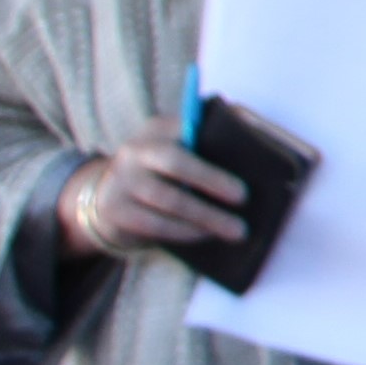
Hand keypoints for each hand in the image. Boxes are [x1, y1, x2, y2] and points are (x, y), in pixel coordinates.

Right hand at [59, 137, 244, 255]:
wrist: (110, 194)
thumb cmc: (163, 171)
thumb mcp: (178, 149)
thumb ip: (207, 142)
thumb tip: (255, 138)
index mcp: (157, 130)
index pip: (187, 129)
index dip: (213, 136)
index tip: (243, 152)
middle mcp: (135, 151)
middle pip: (175, 163)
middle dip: (212, 180)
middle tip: (244, 197)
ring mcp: (120, 180)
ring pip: (167, 199)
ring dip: (205, 216)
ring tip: (235, 229)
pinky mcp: (114, 209)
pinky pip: (153, 223)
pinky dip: (183, 232)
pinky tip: (205, 235)